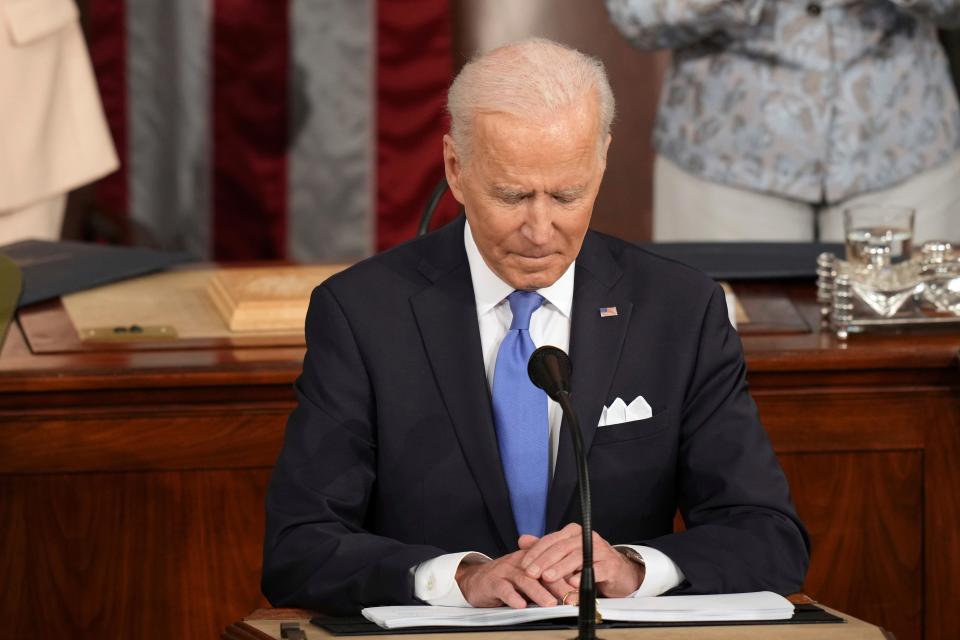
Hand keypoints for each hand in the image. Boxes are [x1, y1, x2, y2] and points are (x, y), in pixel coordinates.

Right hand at [455, 550, 569, 607]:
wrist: (478, 579)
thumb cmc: (508, 580)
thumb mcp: (530, 578)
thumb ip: (548, 582)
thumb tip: (573, 593)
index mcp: (532, 559)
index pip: (553, 565)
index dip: (567, 577)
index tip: (580, 591)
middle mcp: (520, 562)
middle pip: (542, 571)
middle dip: (558, 585)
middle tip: (571, 598)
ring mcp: (506, 571)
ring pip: (524, 580)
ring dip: (538, 592)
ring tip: (550, 603)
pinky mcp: (492, 582)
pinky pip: (503, 589)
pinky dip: (513, 597)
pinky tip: (521, 605)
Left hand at [517, 523, 645, 598]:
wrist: (617, 572)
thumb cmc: (587, 562)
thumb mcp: (564, 555)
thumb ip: (544, 548)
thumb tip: (522, 540)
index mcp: (573, 532)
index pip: (551, 540)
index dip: (536, 552)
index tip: (524, 565)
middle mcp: (586, 538)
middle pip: (562, 548)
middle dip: (544, 561)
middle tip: (531, 573)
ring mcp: (600, 550)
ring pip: (577, 557)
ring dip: (560, 568)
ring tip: (548, 577)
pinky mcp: (610, 565)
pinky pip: (596, 570)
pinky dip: (583, 576)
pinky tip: (572, 583)